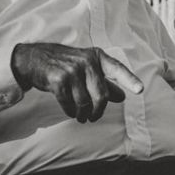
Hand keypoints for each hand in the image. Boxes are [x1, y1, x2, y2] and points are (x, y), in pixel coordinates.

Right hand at [11, 43, 142, 122]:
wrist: (34, 59)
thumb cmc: (65, 65)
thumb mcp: (86, 69)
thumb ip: (105, 82)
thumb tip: (123, 96)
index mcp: (97, 57)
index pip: (117, 69)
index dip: (129, 80)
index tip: (140, 90)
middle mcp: (86, 61)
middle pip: (101, 95)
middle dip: (98, 111)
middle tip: (93, 117)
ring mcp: (72, 70)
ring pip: (85, 103)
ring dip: (83, 114)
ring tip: (81, 117)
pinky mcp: (58, 80)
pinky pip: (69, 104)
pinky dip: (71, 112)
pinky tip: (71, 111)